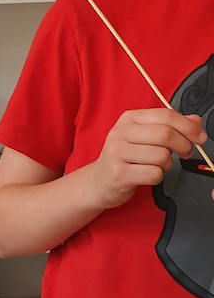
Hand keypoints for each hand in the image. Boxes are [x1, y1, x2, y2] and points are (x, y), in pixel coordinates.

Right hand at [89, 109, 204, 207]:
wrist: (98, 182)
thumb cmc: (124, 159)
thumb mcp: (144, 137)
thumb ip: (170, 126)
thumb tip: (195, 121)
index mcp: (129, 119)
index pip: (166, 116)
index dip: (188, 127)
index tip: (200, 137)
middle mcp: (120, 133)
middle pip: (165, 135)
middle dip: (183, 146)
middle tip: (185, 154)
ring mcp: (117, 154)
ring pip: (161, 156)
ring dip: (168, 164)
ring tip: (159, 166)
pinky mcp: (119, 174)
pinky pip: (153, 174)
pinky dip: (158, 177)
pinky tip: (148, 175)